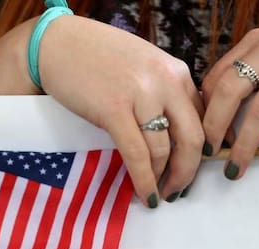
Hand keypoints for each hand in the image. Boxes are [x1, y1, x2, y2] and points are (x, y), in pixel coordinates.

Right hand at [37, 15, 204, 205]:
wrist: (56, 42)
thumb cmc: (97, 56)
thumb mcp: (144, 68)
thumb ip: (164, 93)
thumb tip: (176, 135)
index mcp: (176, 71)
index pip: (202, 119)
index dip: (200, 151)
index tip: (191, 169)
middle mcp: (166, 81)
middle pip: (192, 139)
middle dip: (188, 172)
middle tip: (178, 190)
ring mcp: (141, 94)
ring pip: (165, 151)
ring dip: (163, 180)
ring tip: (157, 194)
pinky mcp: (114, 109)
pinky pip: (138, 155)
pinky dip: (144, 180)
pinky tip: (145, 195)